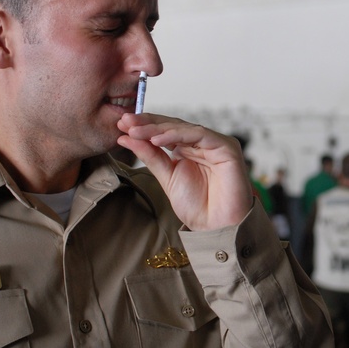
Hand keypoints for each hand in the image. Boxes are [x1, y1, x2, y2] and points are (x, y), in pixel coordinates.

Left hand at [116, 114, 251, 230]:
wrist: (217, 226)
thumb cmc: (198, 206)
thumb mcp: (167, 177)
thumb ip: (151, 156)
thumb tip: (126, 137)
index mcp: (189, 149)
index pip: (165, 131)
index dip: (144, 126)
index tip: (121, 125)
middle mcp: (202, 143)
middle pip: (173, 125)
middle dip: (148, 123)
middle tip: (125, 121)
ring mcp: (215, 143)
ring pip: (183, 128)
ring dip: (157, 128)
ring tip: (136, 131)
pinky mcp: (226, 146)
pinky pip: (199, 135)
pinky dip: (177, 135)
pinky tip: (156, 139)